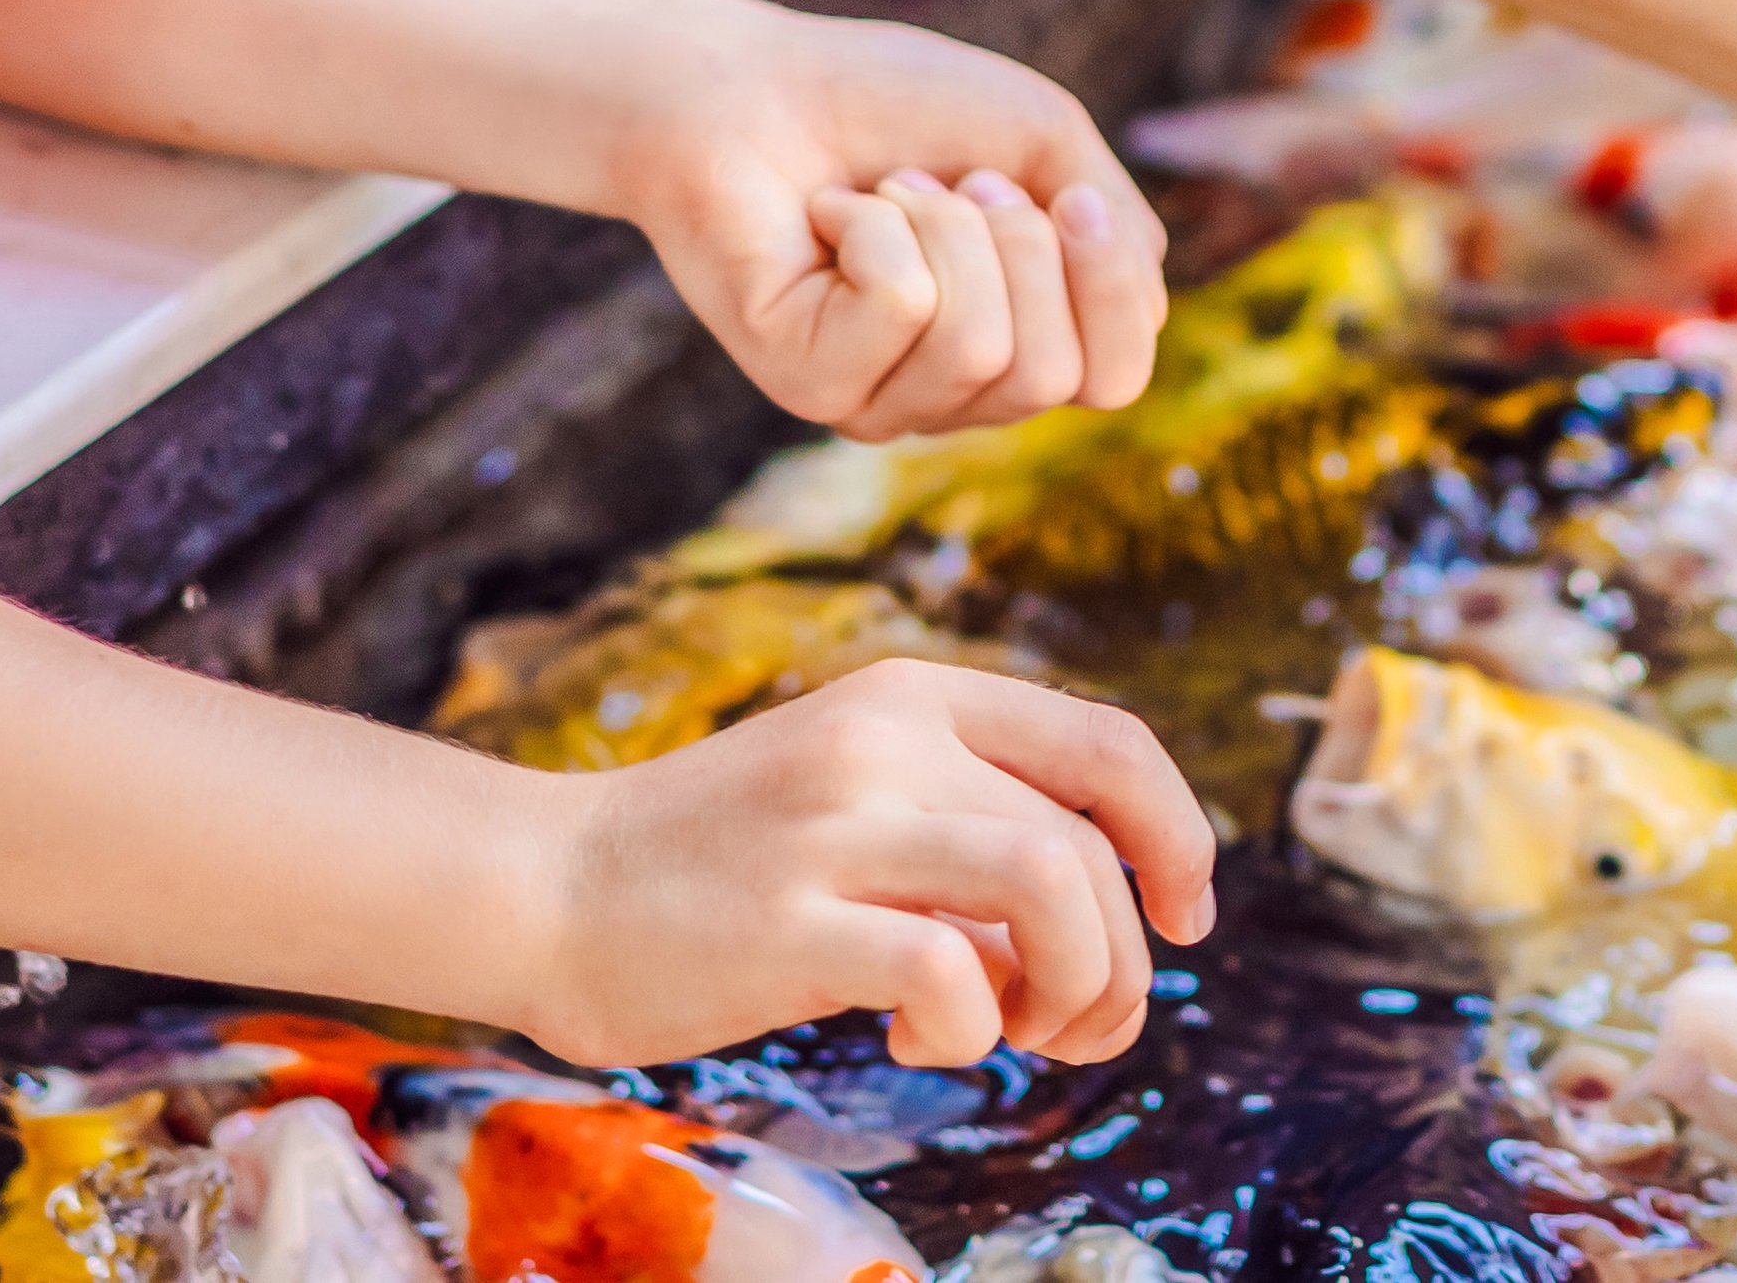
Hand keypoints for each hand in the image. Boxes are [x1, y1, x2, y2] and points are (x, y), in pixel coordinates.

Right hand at [520, 660, 1217, 1069]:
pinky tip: (923, 1039)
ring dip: (1076, 984)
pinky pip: (952, 972)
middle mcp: (887, 741)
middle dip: (1125, 958)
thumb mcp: (859, 803)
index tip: (1187, 920)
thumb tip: (1100, 940)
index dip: (1180, 835)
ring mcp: (837, 825)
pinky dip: (974, 1028)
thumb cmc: (718, 869)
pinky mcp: (790, 918)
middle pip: (1090, 842)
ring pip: (1050, 883)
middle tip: (1082, 1029)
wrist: (549, 886)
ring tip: (1020, 1030)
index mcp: (915, 696)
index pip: (1109, 743)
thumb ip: (971, 835)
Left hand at [596, 0, 1167, 436]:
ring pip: (982, 348)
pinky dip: (876, 228)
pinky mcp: (806, 383)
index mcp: (1017, 350)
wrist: (756, 80)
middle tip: (953, 184)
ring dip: (944, 228)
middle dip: (1018, 243)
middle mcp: (951, 396)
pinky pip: (901, 309)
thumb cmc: (897, 106)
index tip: (1069, 194)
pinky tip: (827, 216)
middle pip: (1051, 372)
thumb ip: (1121, 235)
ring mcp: (877, 401)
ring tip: (889, 192)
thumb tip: (1151, 315)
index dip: (1111, 284)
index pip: (1113, 382)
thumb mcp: (1049, 147)